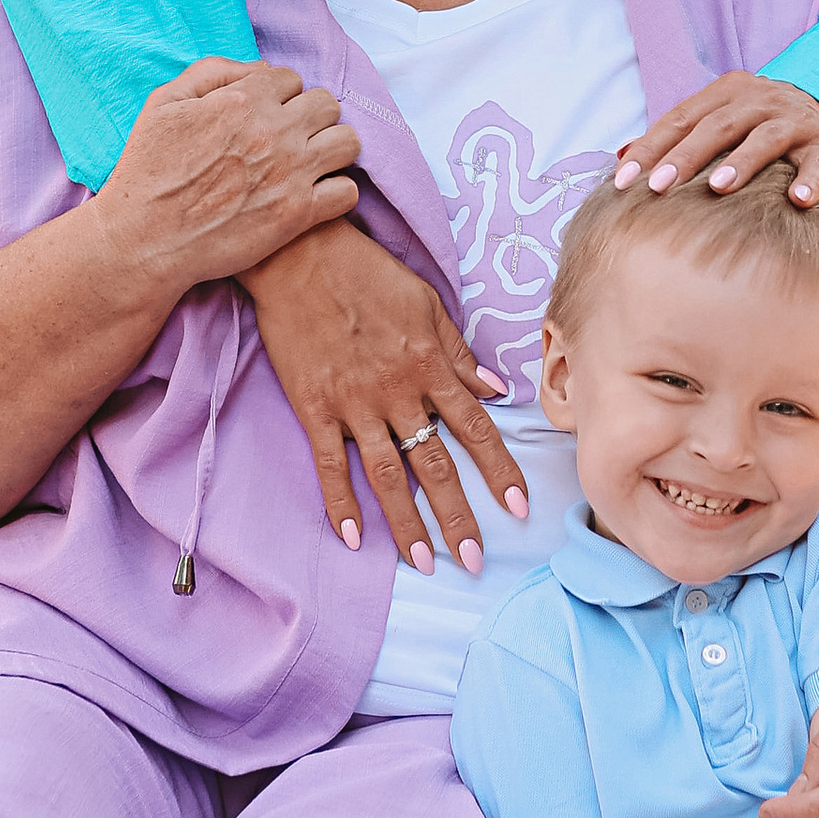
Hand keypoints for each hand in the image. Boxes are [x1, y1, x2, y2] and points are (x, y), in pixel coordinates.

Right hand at [94, 57, 362, 306]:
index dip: (278, 95)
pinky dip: (337, 192)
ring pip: (347, 142)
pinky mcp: (298, 214)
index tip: (267, 114)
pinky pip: (348, 191)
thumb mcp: (164, 103)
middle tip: (292, 136)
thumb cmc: (148, 170)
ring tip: (312, 162)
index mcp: (244, 100)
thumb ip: (212, 72)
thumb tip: (258, 70)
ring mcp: (291, 172)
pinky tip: (316, 195)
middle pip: (327, 104)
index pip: (291, 78)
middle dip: (311, 115)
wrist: (145, 240)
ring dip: (332, 148)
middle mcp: (274, 131)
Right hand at [241, 214, 526, 572]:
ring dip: (407, 522)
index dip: (499, 470)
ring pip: (387, 474)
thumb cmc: (366, 273)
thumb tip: (494, 388)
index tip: (519, 508)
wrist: (299, 255)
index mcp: (430, 365)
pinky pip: (330, 464)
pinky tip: (353, 537)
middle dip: (458, 516)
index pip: (475, 428)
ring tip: (423, 562)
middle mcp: (398, 391)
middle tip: (474, 560)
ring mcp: (354, 403)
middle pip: (436, 464)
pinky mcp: (314, 406)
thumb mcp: (426, 303)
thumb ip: (458, 351)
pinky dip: (341, 502)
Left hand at [613, 72, 818, 208]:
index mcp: (727, 92)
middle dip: (685, 157)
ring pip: (765, 138)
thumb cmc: (761, 126)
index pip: (681, 118)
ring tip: (718, 188)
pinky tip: (798, 200)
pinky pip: (817, 161)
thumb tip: (620, 156)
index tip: (623, 181)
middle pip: (717, 126)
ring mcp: (795, 120)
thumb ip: (675, 137)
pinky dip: (808, 179)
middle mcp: (760, 100)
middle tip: (658, 187)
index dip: (651, 148)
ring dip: (741, 162)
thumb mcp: (720, 120)